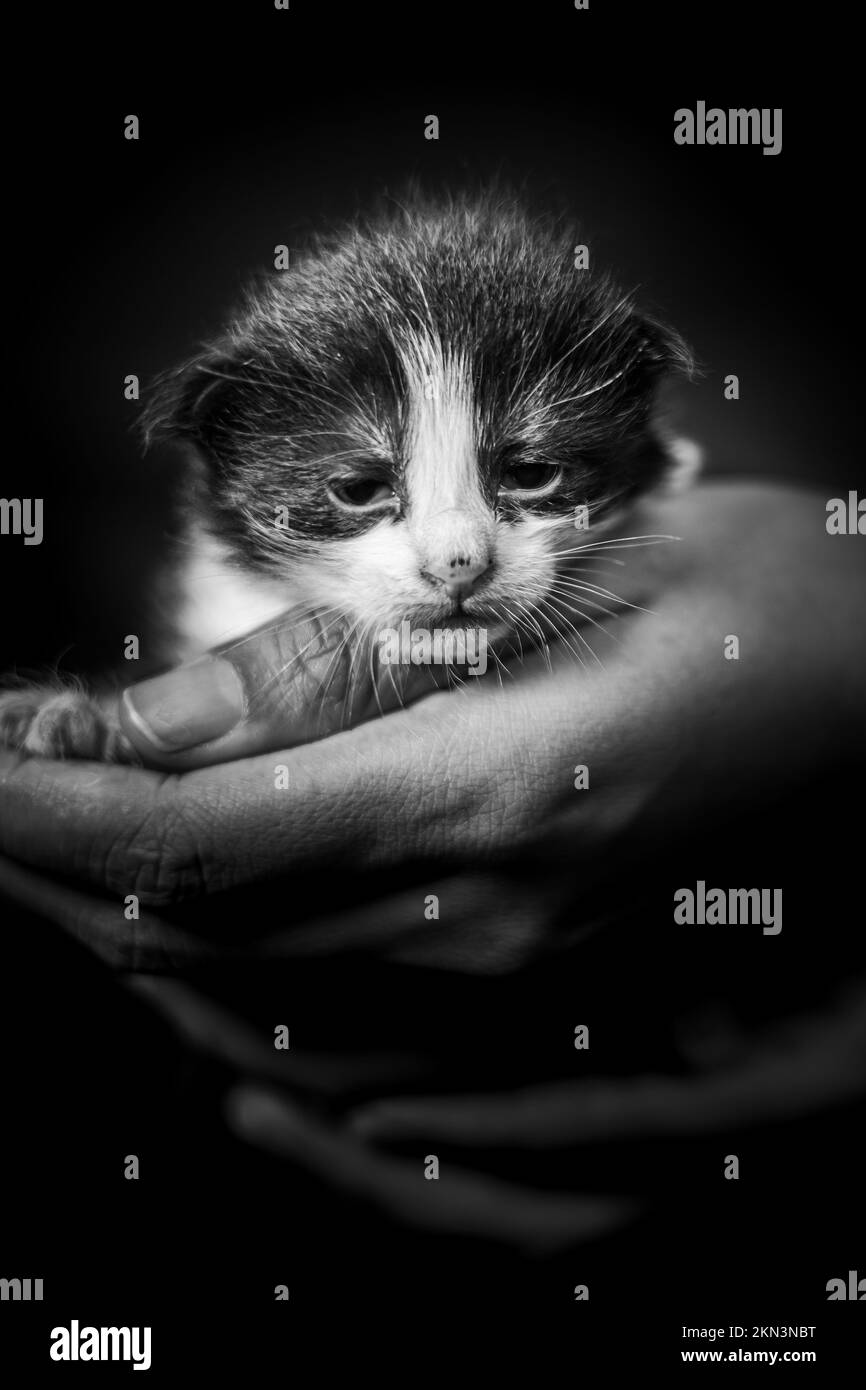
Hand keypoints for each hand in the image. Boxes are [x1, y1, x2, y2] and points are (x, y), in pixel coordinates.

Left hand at [0, 481, 863, 975]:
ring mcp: (499, 959)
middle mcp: (483, 913)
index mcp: (497, 793)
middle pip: (192, 923)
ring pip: (234, 967)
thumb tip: (133, 723)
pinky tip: (144, 891)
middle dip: (48, 861)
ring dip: (107, 900)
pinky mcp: (509, 958)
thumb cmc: (769, 604)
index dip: (48, 818)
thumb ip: (335, 669)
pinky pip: (305, 980)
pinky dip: (195, 934)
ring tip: (19, 829)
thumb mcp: (562, 585)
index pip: (201, 836)